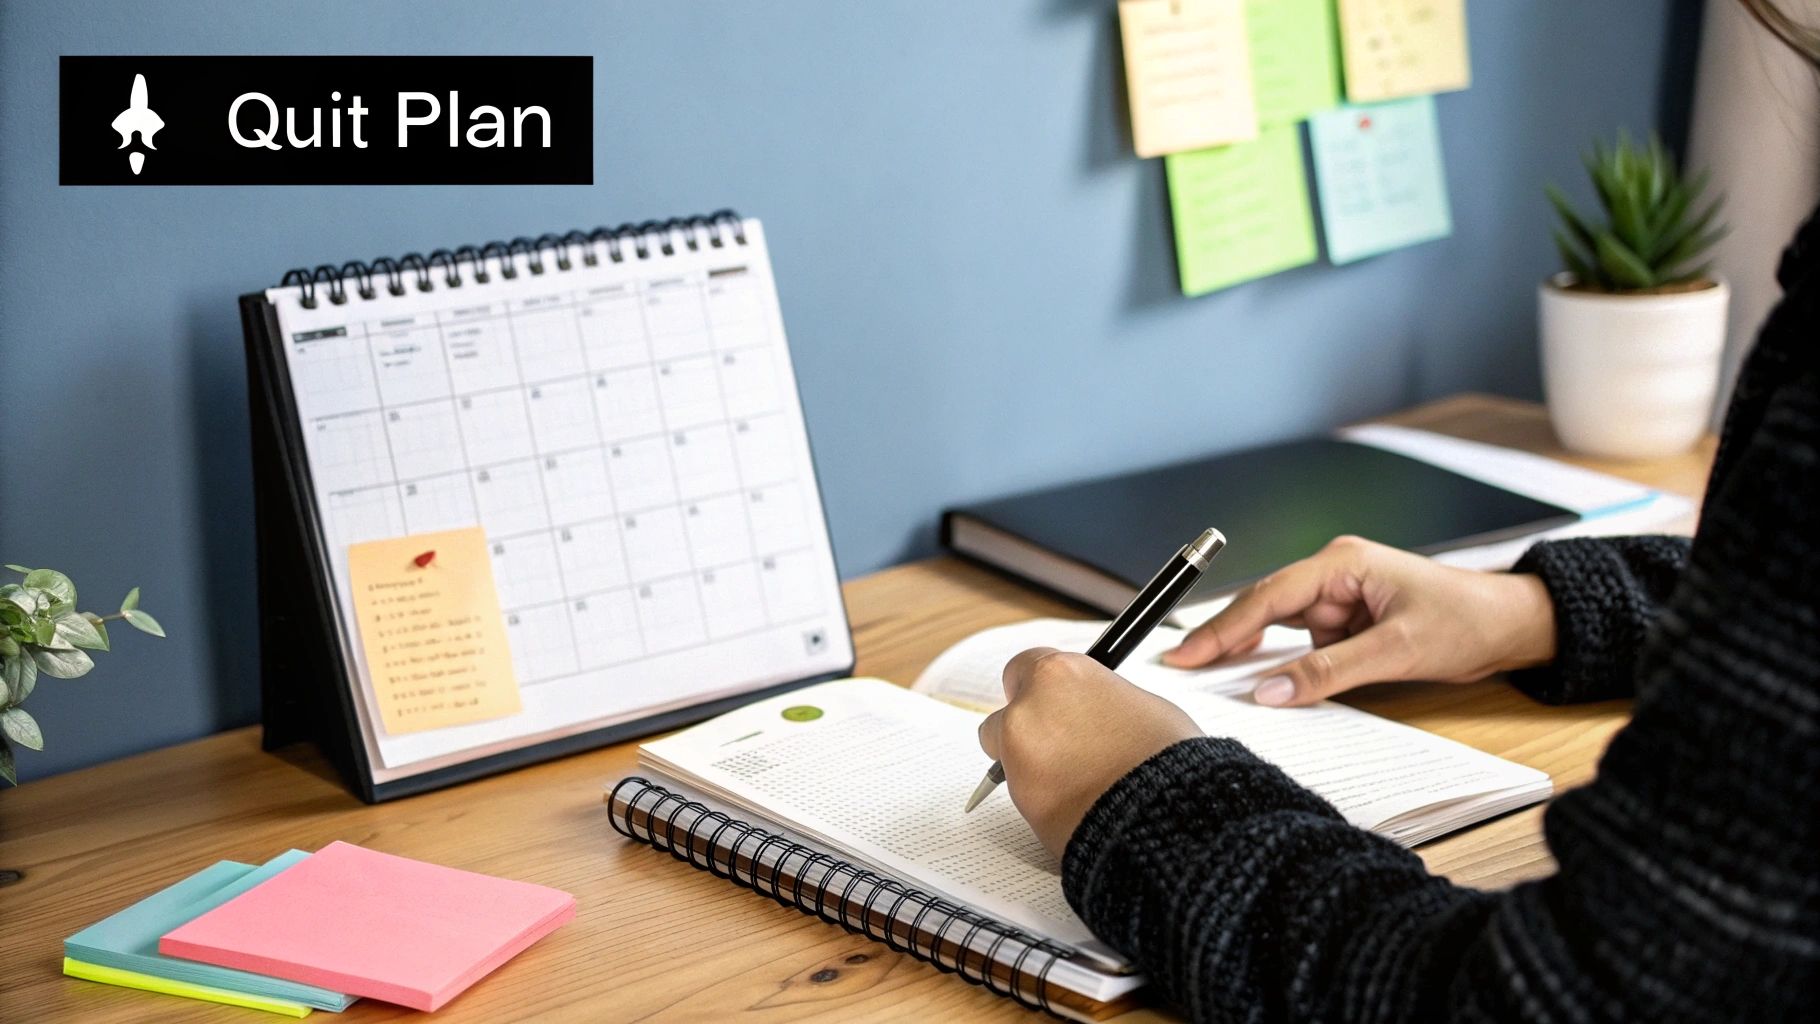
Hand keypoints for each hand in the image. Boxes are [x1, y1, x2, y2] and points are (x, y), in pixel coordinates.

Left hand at [978, 647, 1201, 855]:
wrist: (1167, 818)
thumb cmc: (1166, 759)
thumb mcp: (1142, 706)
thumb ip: (1099, 699)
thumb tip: (1092, 709)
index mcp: (1058, 674)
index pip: (1022, 667)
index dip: (1038, 687)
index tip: (1052, 700)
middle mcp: (1027, 710)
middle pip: (1005, 716)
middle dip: (1029, 731)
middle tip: (1066, 748)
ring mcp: (1016, 758)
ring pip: (1006, 760)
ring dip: (1031, 767)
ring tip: (1080, 782)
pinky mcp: (1019, 804)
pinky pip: (1023, 797)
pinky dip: (1043, 800)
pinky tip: (1080, 805)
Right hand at [1162, 535, 1556, 706]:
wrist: (1514, 625)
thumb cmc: (1468, 620)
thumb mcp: (1396, 651)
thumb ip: (1329, 671)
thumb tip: (1271, 691)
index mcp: (1342, 562)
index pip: (1267, 596)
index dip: (1222, 627)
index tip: (1186, 653)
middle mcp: (1335, 574)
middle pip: (1265, 609)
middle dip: (1227, 640)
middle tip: (1184, 669)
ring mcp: (1342, 598)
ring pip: (1283, 629)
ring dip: (1259, 656)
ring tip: (1218, 682)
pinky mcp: (1351, 621)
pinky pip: (1307, 644)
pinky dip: (1290, 665)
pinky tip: (1271, 684)